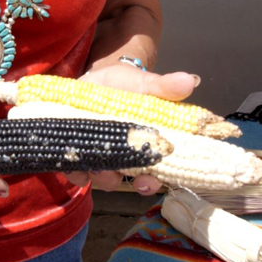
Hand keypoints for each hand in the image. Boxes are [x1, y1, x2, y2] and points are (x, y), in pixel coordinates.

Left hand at [63, 64, 198, 194]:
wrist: (98, 78)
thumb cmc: (128, 85)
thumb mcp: (146, 83)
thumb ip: (165, 87)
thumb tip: (190, 80)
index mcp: (144, 148)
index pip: (153, 174)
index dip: (150, 183)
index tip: (147, 182)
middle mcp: (123, 158)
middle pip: (122, 180)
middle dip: (117, 181)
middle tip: (112, 176)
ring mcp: (100, 155)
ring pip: (97, 176)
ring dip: (94, 175)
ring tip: (91, 166)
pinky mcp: (77, 151)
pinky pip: (74, 168)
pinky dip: (73, 170)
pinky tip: (71, 165)